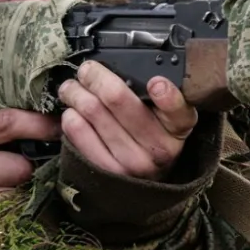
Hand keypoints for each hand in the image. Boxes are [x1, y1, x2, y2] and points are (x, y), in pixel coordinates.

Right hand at [0, 108, 60, 220]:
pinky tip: (11, 203)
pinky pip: (9, 216)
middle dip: (32, 166)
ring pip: (17, 194)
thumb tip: (49, 120)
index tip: (59, 125)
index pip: (6, 124)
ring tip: (19, 185)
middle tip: (35, 165)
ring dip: (25, 190)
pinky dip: (16, 210)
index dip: (37, 124)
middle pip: (19, 167)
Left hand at [59, 60, 197, 180]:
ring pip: (93, 111)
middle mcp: (158, 148)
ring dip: (76, 93)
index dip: (167, 96)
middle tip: (87, 70)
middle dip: (96, 76)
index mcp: (178, 127)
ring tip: (72, 88)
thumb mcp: (168, 117)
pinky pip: (78, 133)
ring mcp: (132, 162)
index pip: (178, 111)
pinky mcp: (106, 171)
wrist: (146, 182)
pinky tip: (72, 113)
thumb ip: (158, 93)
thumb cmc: (153, 137)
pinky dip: (70, 117)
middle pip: (119, 99)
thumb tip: (131, 67)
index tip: (156, 83)